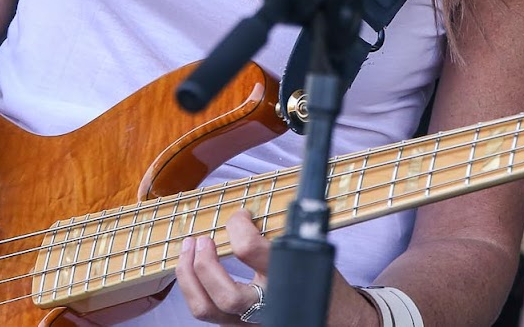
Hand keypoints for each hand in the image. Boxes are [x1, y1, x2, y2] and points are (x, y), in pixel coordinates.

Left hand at [174, 210, 378, 326]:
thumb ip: (283, 233)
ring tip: (188, 249)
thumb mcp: (311, 252)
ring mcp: (250, 323)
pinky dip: (193, 288)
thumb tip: (251, 208)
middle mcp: (267, 307)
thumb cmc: (323, 282)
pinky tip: (192, 268)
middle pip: (225, 295)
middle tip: (202, 239)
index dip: (238, 226)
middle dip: (204, 264)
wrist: (336, 320)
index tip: (240, 215)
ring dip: (188, 276)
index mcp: (287, 281)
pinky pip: (206, 311)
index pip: (250, 251)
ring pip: (206, 310)